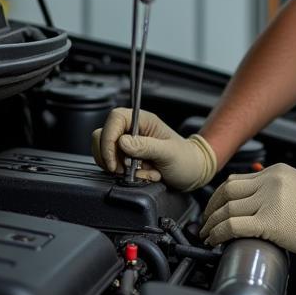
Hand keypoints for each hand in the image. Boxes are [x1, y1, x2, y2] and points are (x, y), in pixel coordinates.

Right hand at [91, 108, 217, 190]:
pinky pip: (113, 166)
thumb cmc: (186, 159)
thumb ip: (146, 146)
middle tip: (127, 170)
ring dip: (120, 169)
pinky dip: (125, 175)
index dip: (109, 139)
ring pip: (105, 153)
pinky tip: (143, 175)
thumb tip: (122, 142)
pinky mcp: (126, 159)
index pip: (114, 119)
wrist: (192, 173)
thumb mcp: (169, 153)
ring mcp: (128, 145)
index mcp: (143, 121)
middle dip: (112, 157)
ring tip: (143, 172)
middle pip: (103, 136)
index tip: (113, 161)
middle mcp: (132, 130)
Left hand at [200, 164, 295, 256]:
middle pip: (226, 191)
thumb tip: (251, 189)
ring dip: (211, 223)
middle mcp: (269, 182)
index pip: (236, 180)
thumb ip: (273, 185)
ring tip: (208, 235)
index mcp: (275, 171)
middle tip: (205, 222)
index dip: (219, 196)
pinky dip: (218, 234)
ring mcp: (269, 201)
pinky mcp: (269, 222)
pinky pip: (233, 226)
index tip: (214, 209)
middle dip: (210, 208)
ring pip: (226, 208)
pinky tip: (215, 241)